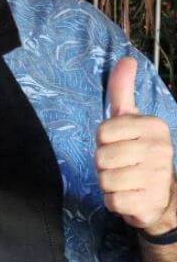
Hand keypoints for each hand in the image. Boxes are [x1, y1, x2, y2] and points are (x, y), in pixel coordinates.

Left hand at [96, 57, 176, 233]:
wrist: (161, 195)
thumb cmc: (138, 152)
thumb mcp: (130, 120)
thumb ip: (122, 92)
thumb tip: (126, 59)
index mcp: (153, 126)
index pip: (103, 132)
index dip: (103, 141)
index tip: (118, 144)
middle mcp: (160, 149)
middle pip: (101, 157)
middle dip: (103, 165)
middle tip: (120, 166)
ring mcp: (157, 177)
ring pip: (105, 180)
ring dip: (108, 184)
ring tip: (124, 181)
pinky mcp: (149, 202)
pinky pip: (112, 200)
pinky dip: (113, 201)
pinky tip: (128, 196)